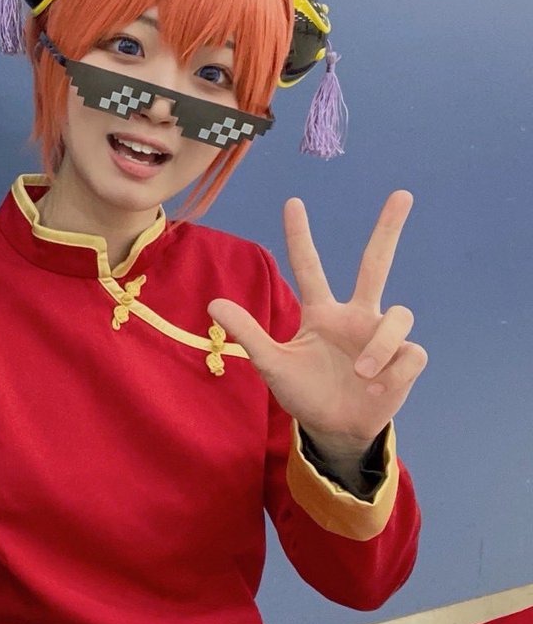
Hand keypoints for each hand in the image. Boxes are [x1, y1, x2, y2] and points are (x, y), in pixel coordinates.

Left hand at [208, 192, 427, 462]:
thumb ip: (248, 333)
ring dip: (380, 346)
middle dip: (389, 229)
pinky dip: (394, 369)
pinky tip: (377, 386)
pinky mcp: (405, 360)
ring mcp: (381, 336)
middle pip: (376, 263)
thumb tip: (213, 303)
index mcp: (321, 313)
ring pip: (399, 315)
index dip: (300, 236)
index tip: (292, 203)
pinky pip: (410, 352)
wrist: (334, 429)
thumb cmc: (304, 393)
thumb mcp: (271, 364)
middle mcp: (354, 316)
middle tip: (401, 194)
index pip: (309, 267)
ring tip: (361, 373)